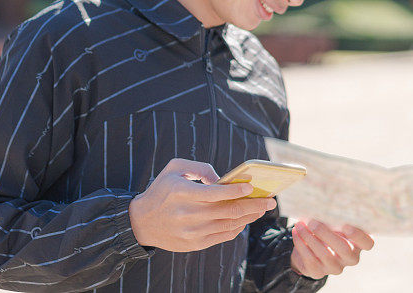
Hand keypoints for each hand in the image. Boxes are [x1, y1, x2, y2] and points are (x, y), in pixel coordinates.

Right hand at [129, 158, 275, 251]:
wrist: (141, 222)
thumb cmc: (162, 189)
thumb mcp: (175, 168)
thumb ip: (201, 167)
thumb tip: (224, 179)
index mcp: (182, 193)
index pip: (216, 193)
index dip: (237, 190)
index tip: (253, 186)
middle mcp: (188, 215)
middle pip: (229, 211)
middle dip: (254, 205)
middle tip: (271, 200)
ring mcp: (192, 232)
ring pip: (230, 225)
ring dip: (250, 217)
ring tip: (262, 209)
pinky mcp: (194, 244)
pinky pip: (223, 236)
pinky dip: (237, 228)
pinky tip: (245, 220)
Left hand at [290, 220, 373, 278]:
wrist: (310, 246)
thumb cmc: (327, 228)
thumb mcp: (334, 222)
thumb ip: (335, 215)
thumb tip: (326, 199)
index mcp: (358, 243)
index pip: (368, 243)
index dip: (359, 236)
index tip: (346, 225)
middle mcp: (350, 258)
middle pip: (344, 249)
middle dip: (327, 234)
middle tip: (313, 222)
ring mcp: (335, 267)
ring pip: (324, 255)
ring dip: (310, 238)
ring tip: (300, 224)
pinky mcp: (319, 272)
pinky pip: (310, 259)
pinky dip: (301, 244)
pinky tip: (296, 232)